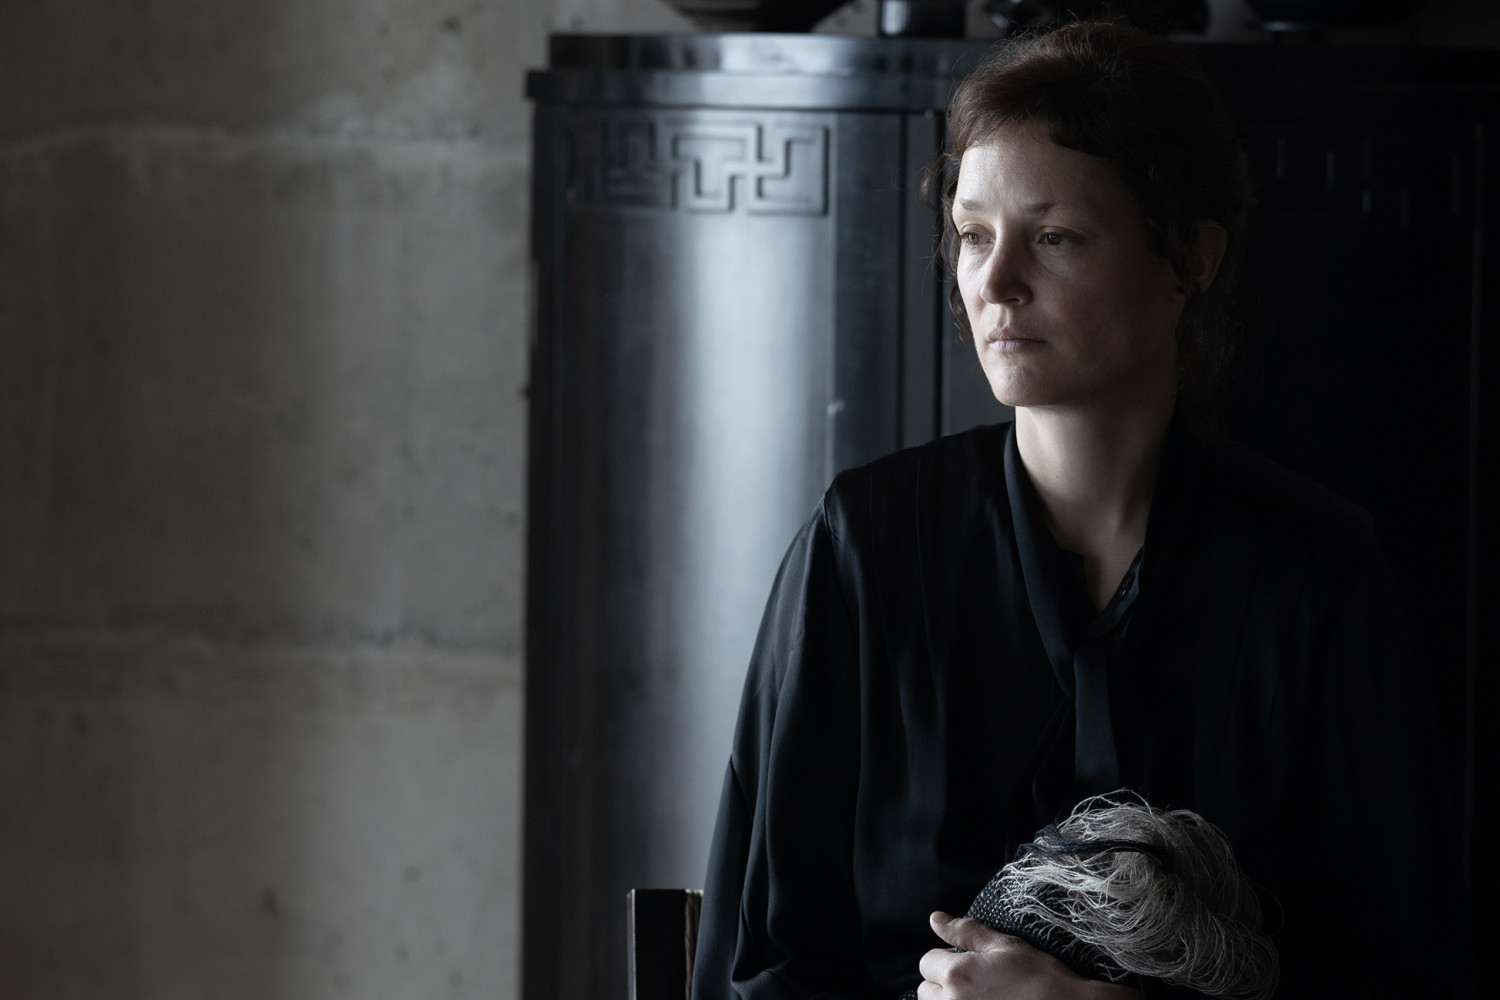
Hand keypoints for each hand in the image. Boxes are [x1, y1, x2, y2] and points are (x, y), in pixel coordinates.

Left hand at [916, 912, 1139, 999]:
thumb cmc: (1037, 975)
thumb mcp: (1003, 945)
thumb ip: (965, 931)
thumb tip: (935, 919)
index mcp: (956, 974)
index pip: (926, 962)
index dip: (945, 957)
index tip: (967, 960)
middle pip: (925, 990)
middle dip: (942, 981)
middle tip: (973, 980)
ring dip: (948, 999)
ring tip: (977, 995)